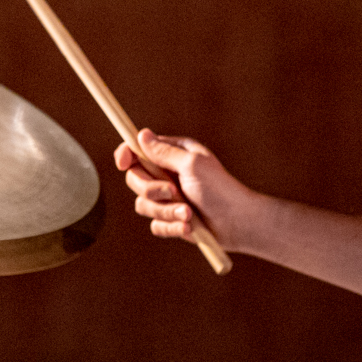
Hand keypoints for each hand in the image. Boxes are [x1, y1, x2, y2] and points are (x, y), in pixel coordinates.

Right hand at [116, 129, 251, 249]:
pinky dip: (172, 226)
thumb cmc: (220, 189)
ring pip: (143, 205)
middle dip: (152, 190)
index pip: (138, 151)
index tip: (123, 163)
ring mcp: (168, 198)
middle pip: (135, 180)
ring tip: (189, 213)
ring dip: (166, 211)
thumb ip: (164, 152)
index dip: (126, 155)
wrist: (238, 223)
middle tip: (173, 192)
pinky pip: (155, 225)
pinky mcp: (171, 219)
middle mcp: (167, 174)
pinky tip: (190, 226)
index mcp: (173, 154)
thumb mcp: (192, 165)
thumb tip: (141, 135)